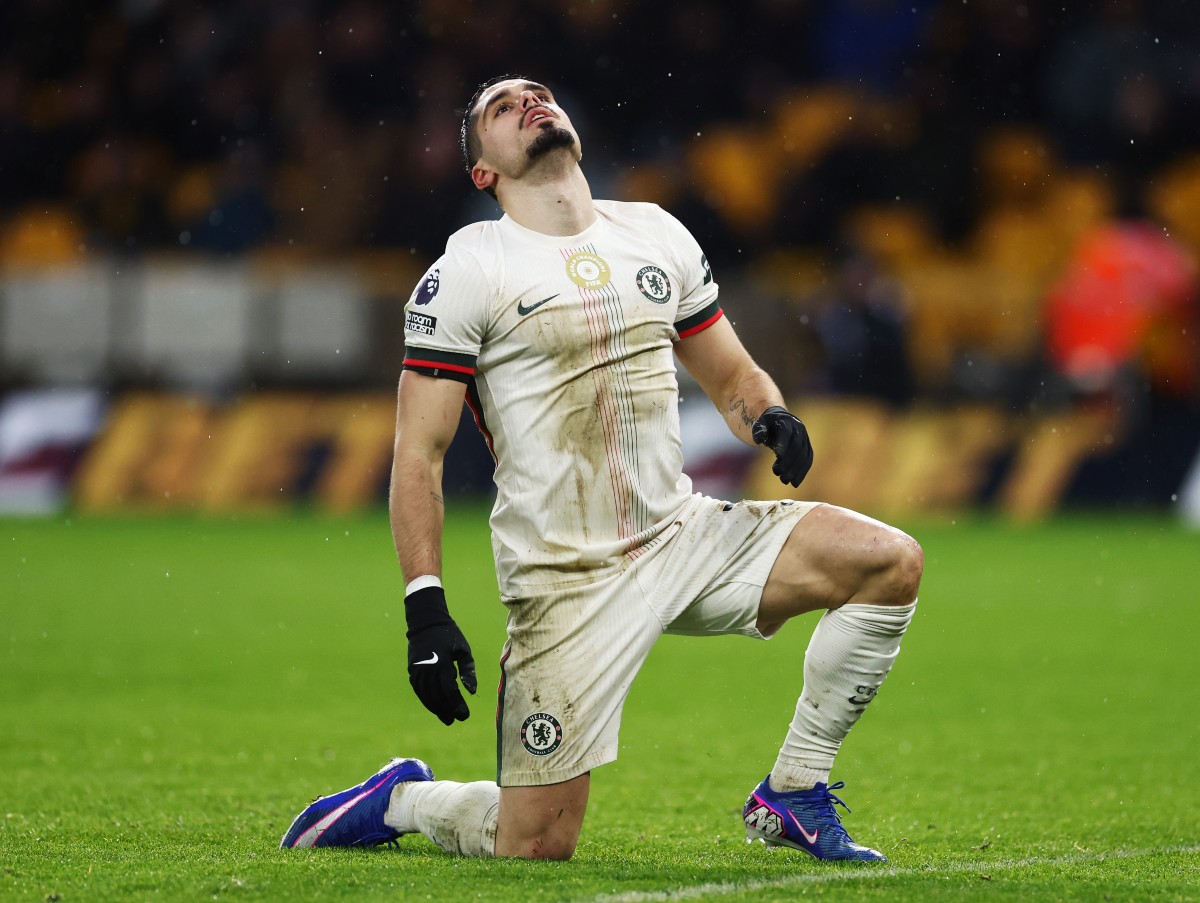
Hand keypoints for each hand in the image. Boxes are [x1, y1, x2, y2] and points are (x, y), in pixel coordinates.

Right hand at [404, 586, 476, 724]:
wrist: (425, 622)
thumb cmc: (449, 635)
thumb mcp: (463, 650)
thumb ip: (468, 671)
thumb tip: (472, 691)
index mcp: (442, 666)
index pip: (450, 693)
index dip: (457, 706)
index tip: (464, 715)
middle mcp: (428, 671)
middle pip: (438, 698)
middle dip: (448, 710)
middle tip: (458, 719)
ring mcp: (418, 672)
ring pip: (427, 697)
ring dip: (437, 709)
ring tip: (447, 718)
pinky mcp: (412, 672)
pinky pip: (419, 691)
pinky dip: (427, 701)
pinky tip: (435, 707)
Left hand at [752, 406, 813, 486]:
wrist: (781, 420)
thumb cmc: (767, 425)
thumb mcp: (760, 425)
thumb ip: (759, 432)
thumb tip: (759, 440)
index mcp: (786, 422)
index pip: (786, 432)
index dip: (783, 444)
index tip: (777, 456)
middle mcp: (798, 429)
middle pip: (796, 446)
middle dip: (788, 462)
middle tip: (778, 474)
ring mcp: (805, 438)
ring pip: (804, 455)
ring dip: (796, 470)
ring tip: (785, 481)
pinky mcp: (808, 447)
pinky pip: (808, 460)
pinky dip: (802, 472)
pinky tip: (795, 482)